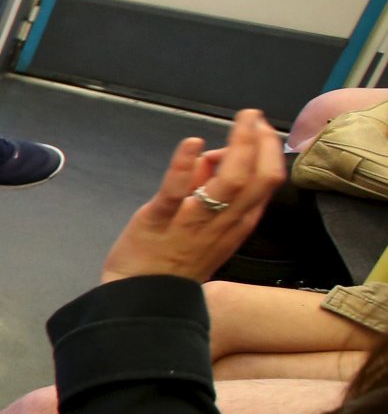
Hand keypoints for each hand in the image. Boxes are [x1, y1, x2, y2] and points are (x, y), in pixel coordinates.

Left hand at [99, 109, 285, 284]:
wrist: (144, 297)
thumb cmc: (175, 259)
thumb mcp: (208, 228)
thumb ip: (209, 189)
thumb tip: (211, 157)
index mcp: (238, 222)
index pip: (266, 183)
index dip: (269, 152)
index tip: (262, 129)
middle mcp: (224, 222)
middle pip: (257, 179)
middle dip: (261, 143)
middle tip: (253, 116)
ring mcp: (194, 221)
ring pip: (230, 182)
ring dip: (238, 146)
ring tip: (241, 121)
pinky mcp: (161, 220)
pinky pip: (177, 190)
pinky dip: (185, 164)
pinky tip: (193, 142)